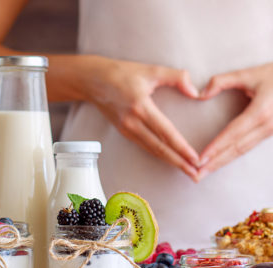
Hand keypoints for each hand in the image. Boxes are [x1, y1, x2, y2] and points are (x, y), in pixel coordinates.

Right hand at [83, 57, 199, 179]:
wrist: (93, 81)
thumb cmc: (122, 73)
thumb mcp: (151, 70)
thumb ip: (177, 77)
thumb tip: (196, 93)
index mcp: (141, 107)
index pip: (166, 133)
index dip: (182, 148)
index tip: (196, 159)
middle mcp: (132, 123)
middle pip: (160, 148)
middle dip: (179, 163)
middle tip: (196, 175)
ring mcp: (126, 129)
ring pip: (152, 150)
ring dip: (170, 162)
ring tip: (186, 171)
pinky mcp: (123, 131)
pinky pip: (144, 146)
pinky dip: (158, 155)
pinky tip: (169, 159)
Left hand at [198, 63, 272, 179]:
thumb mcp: (250, 73)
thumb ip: (222, 81)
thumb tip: (200, 94)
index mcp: (260, 112)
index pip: (232, 134)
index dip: (215, 148)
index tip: (200, 159)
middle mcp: (267, 125)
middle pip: (236, 149)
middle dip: (215, 163)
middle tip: (197, 175)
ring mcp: (271, 131)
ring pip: (243, 151)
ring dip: (223, 162)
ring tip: (205, 172)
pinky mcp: (271, 133)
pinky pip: (249, 147)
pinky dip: (233, 156)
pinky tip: (221, 161)